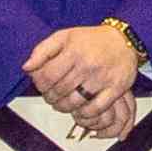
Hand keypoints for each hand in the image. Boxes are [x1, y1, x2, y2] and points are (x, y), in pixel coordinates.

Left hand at [27, 22, 147, 131]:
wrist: (124, 41)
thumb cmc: (92, 40)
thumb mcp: (64, 36)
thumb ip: (43, 50)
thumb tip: (27, 67)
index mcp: (73, 51)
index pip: (47, 76)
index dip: (39, 84)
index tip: (41, 85)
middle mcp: (87, 65)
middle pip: (59, 90)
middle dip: (50, 97)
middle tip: (50, 96)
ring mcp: (102, 78)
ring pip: (75, 102)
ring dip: (63, 107)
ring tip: (61, 104)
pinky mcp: (116, 89)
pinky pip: (95, 109)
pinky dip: (84, 114)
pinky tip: (80, 110)